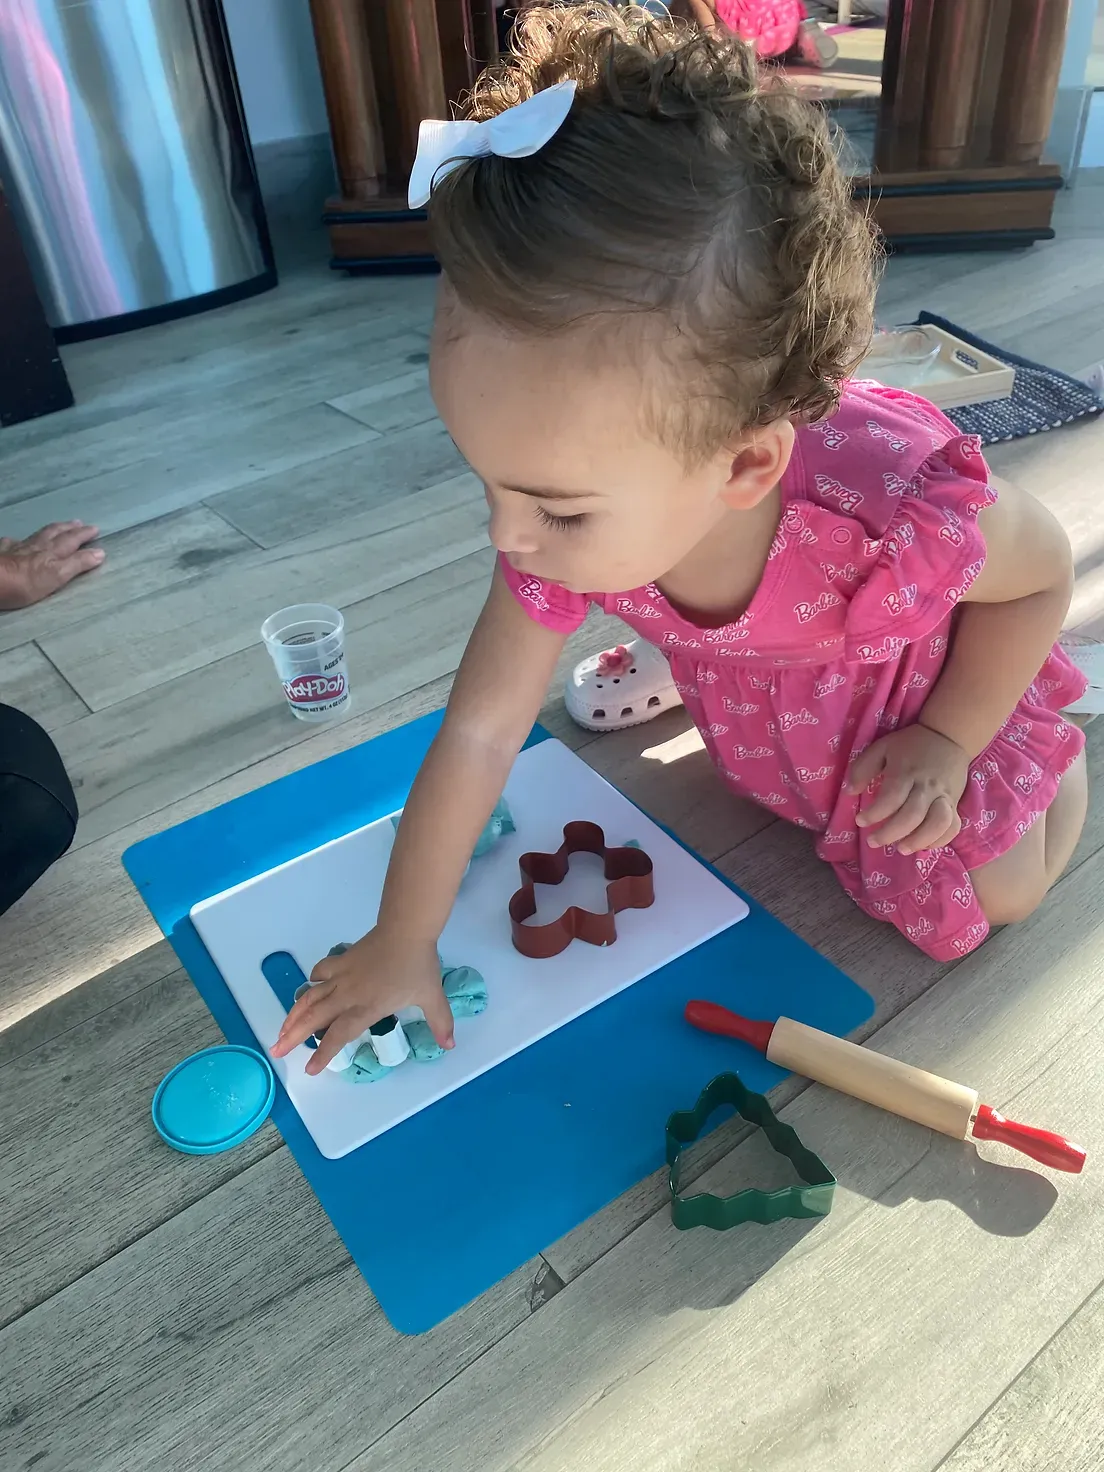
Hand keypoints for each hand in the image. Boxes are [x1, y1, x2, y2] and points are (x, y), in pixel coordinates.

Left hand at [0, 522, 104, 609]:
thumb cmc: (27, 582)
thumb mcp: (59, 575)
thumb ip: (78, 563)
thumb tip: (100, 552)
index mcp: (53, 551)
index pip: (72, 540)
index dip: (84, 534)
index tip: (95, 529)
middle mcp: (38, 545)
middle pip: (55, 533)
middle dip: (69, 528)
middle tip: (78, 523)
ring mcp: (19, 547)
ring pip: (38, 534)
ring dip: (50, 530)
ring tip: (58, 526)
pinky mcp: (4, 553)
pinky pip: (12, 543)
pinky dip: (17, 540)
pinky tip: (15, 540)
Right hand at [270, 929, 453, 1075]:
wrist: (406, 930)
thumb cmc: (417, 965)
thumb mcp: (432, 997)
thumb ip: (440, 1022)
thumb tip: (450, 1044)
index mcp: (367, 1008)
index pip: (340, 1035)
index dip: (324, 1053)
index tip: (310, 1070)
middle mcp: (348, 995)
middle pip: (314, 1018)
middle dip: (293, 1036)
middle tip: (276, 1051)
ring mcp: (342, 976)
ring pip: (311, 997)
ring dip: (294, 1014)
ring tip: (282, 1029)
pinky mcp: (341, 961)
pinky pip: (320, 973)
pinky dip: (312, 983)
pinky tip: (310, 988)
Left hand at [849, 723, 969, 855]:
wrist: (948, 736)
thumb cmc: (909, 745)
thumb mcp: (881, 748)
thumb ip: (863, 768)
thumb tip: (849, 792)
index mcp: (906, 772)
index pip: (891, 798)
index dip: (875, 813)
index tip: (860, 821)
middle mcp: (926, 787)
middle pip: (912, 815)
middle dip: (891, 833)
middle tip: (873, 842)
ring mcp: (944, 796)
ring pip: (938, 823)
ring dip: (919, 840)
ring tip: (901, 848)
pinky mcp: (955, 803)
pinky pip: (953, 827)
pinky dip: (940, 840)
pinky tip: (922, 845)